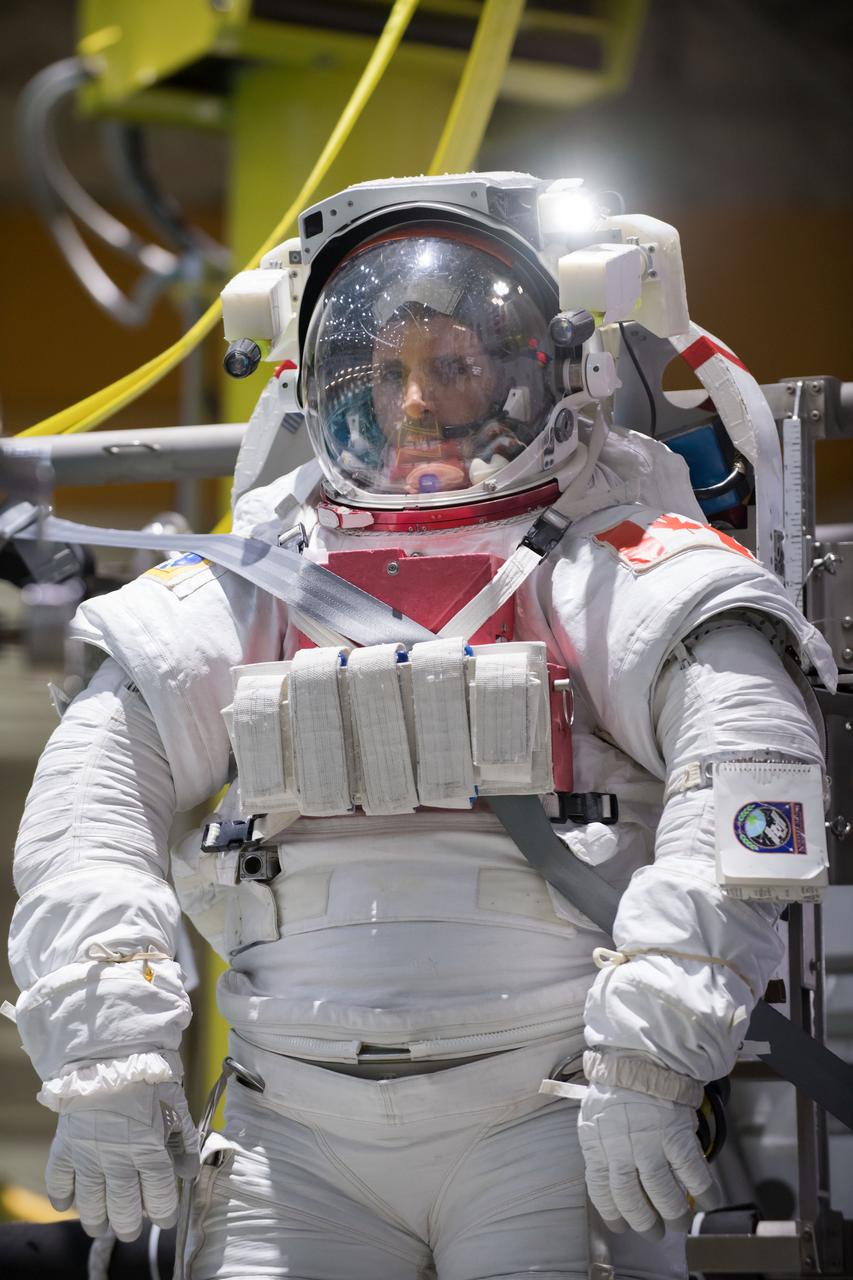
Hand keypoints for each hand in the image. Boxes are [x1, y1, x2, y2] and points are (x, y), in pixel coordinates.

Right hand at [46, 1081, 198, 1241]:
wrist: (113, 1054)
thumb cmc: (149, 1080)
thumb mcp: (176, 1108)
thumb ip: (182, 1143)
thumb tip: (188, 1173)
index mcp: (149, 1148)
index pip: (157, 1193)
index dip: (162, 1211)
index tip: (163, 1219)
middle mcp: (118, 1157)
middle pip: (123, 1205)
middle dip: (129, 1223)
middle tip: (130, 1230)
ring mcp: (89, 1153)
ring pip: (92, 1200)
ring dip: (96, 1219)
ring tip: (100, 1228)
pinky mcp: (66, 1144)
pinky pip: (59, 1178)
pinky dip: (61, 1195)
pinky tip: (67, 1204)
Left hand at [578, 1083, 719, 1238]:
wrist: (640, 1053)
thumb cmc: (617, 1083)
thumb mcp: (596, 1115)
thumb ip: (603, 1144)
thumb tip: (613, 1173)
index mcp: (596, 1142)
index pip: (601, 1190)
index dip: (612, 1213)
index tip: (620, 1226)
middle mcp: (620, 1149)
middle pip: (631, 1200)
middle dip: (644, 1222)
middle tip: (655, 1232)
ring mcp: (649, 1144)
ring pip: (663, 1194)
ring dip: (674, 1213)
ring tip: (679, 1222)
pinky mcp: (675, 1136)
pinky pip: (693, 1174)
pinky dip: (704, 1191)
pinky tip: (710, 1200)